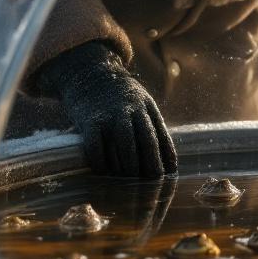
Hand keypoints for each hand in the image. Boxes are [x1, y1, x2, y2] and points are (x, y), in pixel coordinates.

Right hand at [33, 40, 176, 177]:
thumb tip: (169, 163)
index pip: (161, 138)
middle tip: (151, 186)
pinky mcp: (90, 121)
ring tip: (129, 183)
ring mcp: (111, 115)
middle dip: (150, 168)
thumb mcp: (141, 104)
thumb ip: (153, 128)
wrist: (88, 72)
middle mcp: (132, 111)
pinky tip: (103, 172)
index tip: (169, 178)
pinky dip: (101, 164)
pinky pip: (97, 148)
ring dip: (129, 169)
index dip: (166, 160)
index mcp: (147, 108)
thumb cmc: (118, 97)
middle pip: (147, 144)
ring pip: (125, 147)